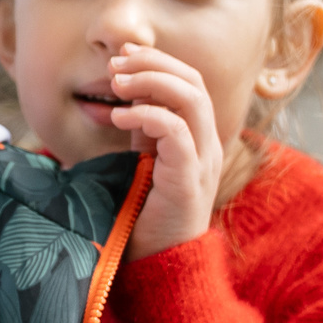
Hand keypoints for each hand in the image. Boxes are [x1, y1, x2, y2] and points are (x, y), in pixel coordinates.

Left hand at [108, 44, 224, 259]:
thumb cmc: (147, 216)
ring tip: (116, 83)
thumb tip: (121, 97)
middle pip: (194, 81)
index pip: (189, 82)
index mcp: (198, 138)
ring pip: (192, 99)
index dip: (157, 62)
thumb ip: (141, 129)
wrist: (160, 265)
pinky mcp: (189, 179)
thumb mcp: (143, 161)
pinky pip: (177, 131)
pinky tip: (120, 115)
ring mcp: (202, 161)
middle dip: (153, 63)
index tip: (120, 58)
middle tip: (116, 64)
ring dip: (151, 82)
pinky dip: (147, 115)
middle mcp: (207, 144)